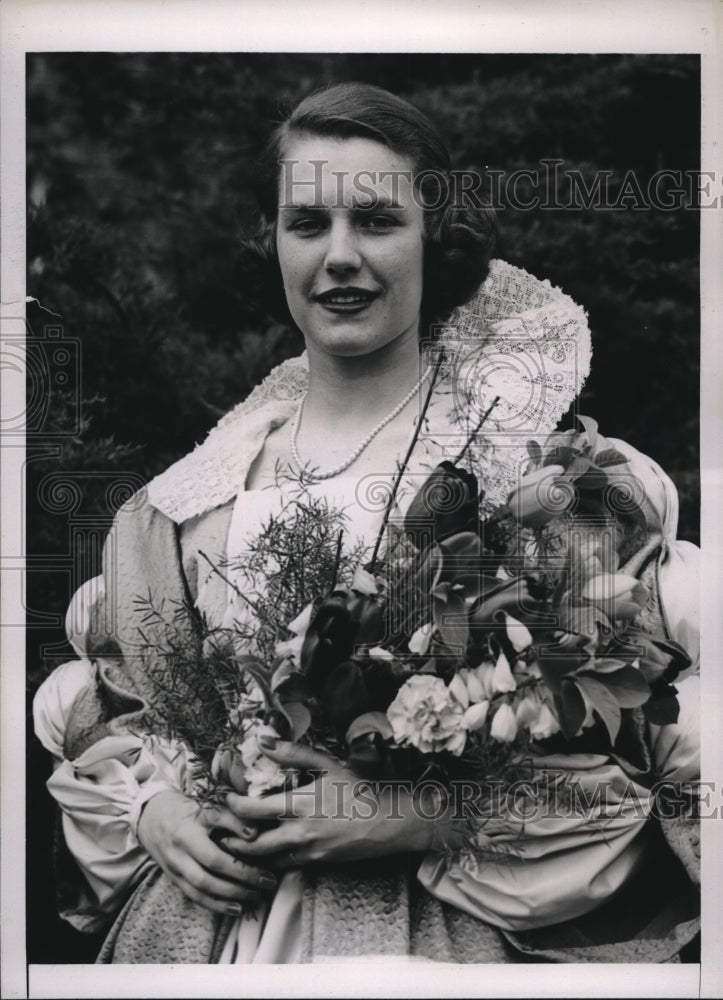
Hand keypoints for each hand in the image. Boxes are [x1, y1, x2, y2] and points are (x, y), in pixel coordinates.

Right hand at [136, 788, 277, 915]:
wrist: (153, 817)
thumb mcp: (207, 805)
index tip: (259, 841)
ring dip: (232, 894)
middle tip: (268, 880)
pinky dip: (216, 904)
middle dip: (242, 875)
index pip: (216, 834)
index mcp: (191, 824)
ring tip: (256, 896)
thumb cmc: (189, 810)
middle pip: (212, 866)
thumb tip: (255, 833)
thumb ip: (231, 815)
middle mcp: (181, 846)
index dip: (238, 839)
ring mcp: (175, 864)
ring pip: (203, 886)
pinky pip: (195, 896)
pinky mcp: (174, 878)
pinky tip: (236, 908)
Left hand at [223, 741, 461, 869]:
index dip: (231, 807)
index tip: (224, 799)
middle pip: (252, 844)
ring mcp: (308, 851)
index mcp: (300, 804)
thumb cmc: (359, 789)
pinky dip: (267, 863)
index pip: (252, 811)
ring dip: (245, 854)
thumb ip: (293, 753)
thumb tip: (262, 740)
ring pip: (264, 861)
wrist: (389, 822)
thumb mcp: (328, 764)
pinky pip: (283, 867)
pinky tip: (260, 855)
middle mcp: (300, 831)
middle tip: (218, 830)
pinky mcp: (316, 863)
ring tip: (232, 843)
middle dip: (230, 839)